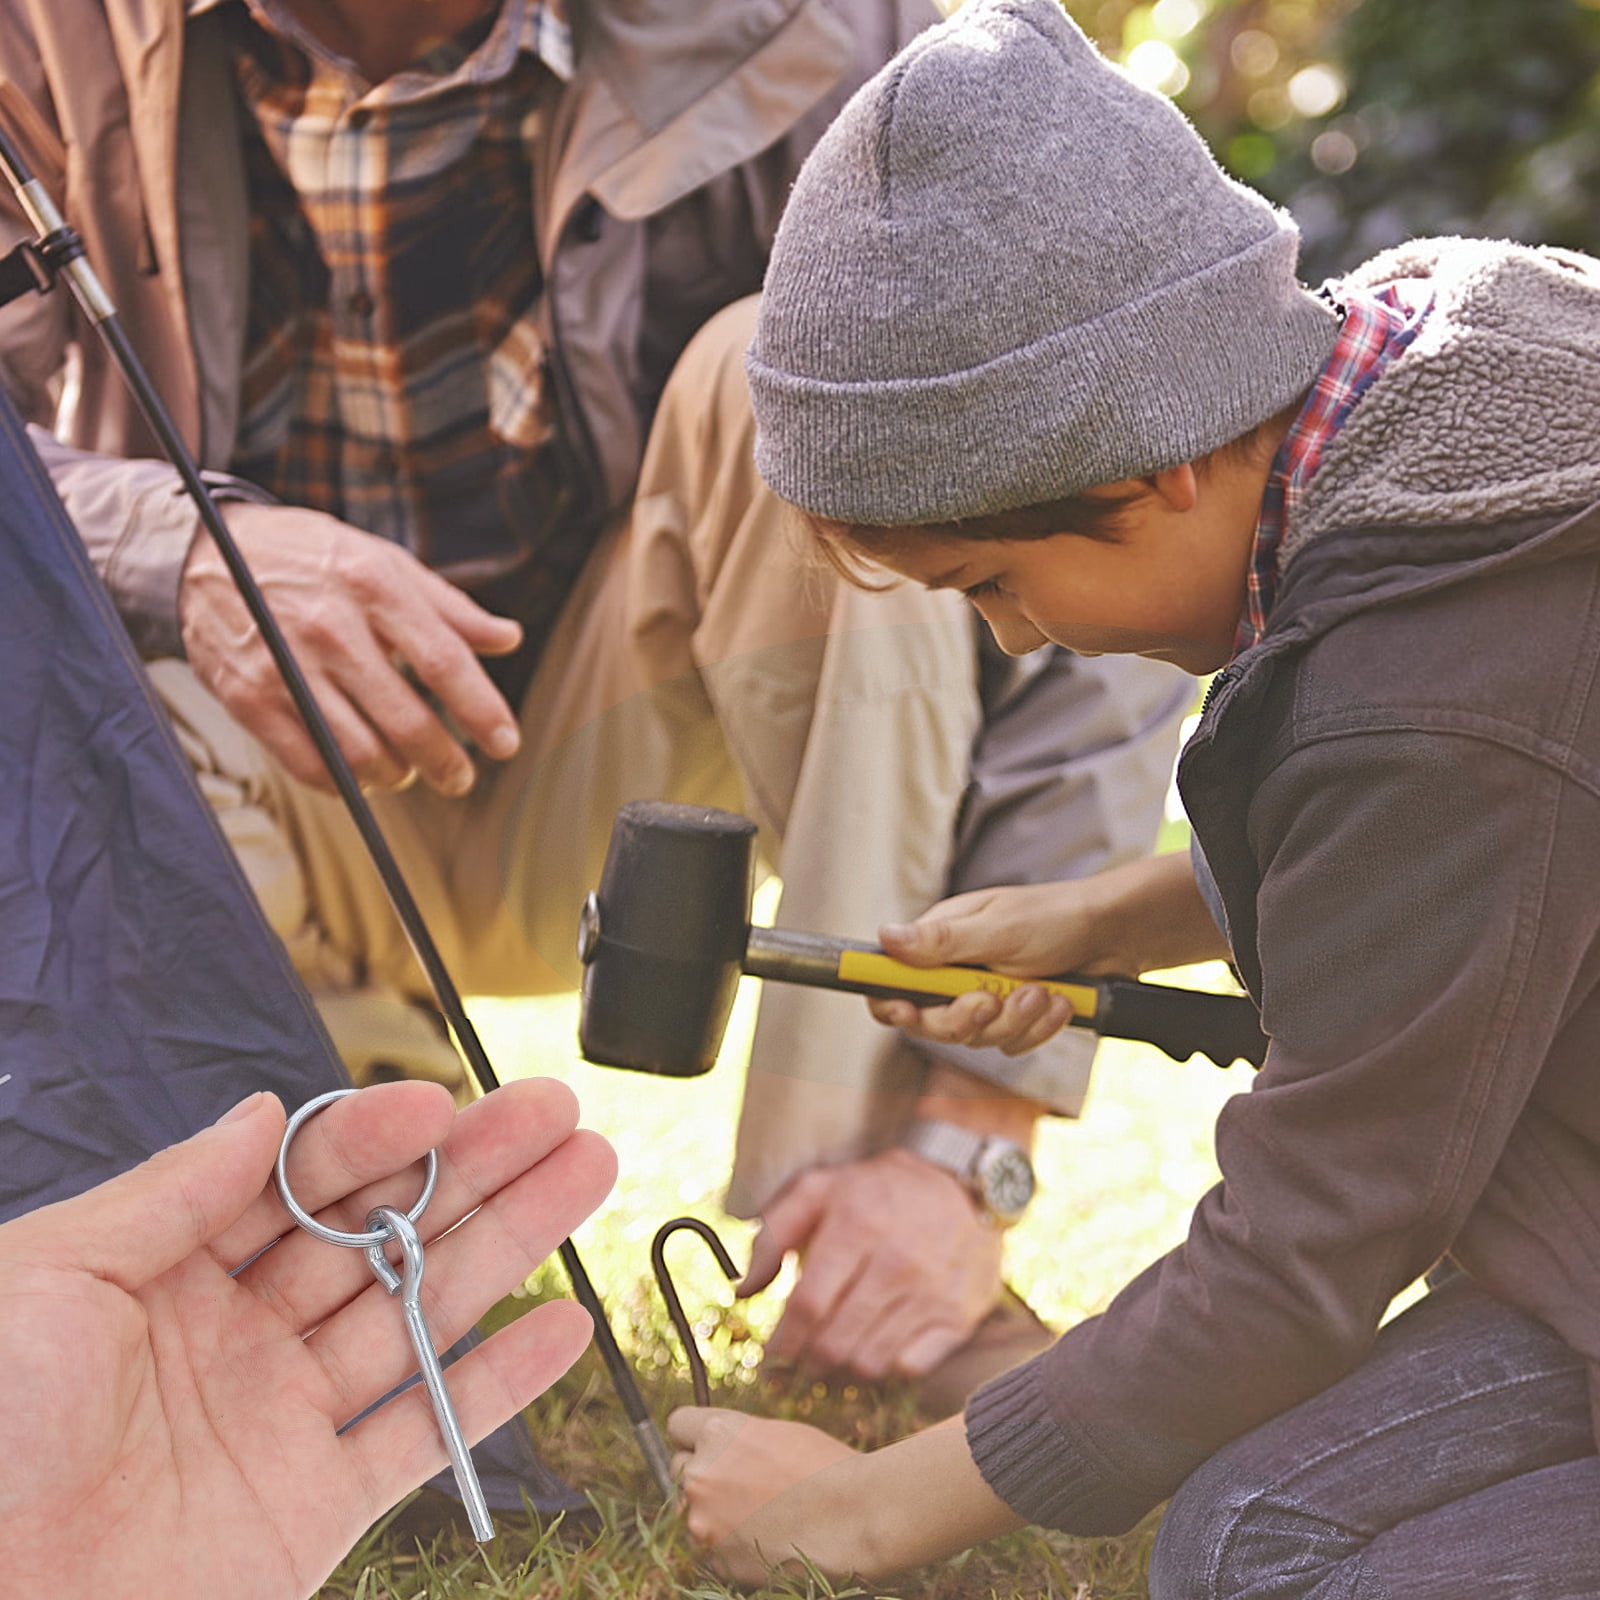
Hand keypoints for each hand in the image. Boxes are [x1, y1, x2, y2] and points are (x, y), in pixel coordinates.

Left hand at [0, 1078, 614, 1599]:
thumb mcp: (44, 1280)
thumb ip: (168, 1194)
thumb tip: (262, 1111)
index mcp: (166, 1274)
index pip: (298, 1181)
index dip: (374, 1137)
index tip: (440, 1104)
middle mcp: (237, 1338)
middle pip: (381, 1232)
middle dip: (472, 1168)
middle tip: (552, 1112)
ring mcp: (282, 1421)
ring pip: (421, 1312)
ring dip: (510, 1243)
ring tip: (587, 1173)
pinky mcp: (313, 1509)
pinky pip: (425, 1436)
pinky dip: (501, 1384)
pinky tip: (562, 1326)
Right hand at [180, 500, 524, 794]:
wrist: (204, 554)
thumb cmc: (311, 558)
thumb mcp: (383, 561)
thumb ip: (449, 607)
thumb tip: (508, 638)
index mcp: (373, 586)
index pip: (443, 661)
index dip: (481, 710)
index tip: (506, 744)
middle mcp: (330, 627)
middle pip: (405, 720)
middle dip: (443, 762)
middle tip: (460, 777)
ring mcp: (285, 666)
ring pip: (357, 753)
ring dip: (394, 775)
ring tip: (406, 770)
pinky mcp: (247, 698)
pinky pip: (308, 764)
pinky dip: (343, 782)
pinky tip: (360, 773)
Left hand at [669, 1408, 859, 1582]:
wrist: (856, 1517)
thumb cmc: (827, 1468)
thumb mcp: (779, 1434)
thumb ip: (737, 1441)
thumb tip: (722, 1451)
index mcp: (718, 1433)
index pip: (677, 1425)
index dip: (694, 1435)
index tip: (706, 1445)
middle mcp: (701, 1474)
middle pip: (678, 1470)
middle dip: (702, 1475)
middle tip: (738, 1485)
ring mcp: (704, 1521)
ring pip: (692, 1513)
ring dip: (714, 1514)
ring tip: (761, 1517)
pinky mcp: (716, 1561)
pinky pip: (710, 1549)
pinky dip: (728, 1547)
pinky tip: (765, 1541)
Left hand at [740, 1149, 1001, 1378]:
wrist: (959, 1183)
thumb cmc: (876, 1190)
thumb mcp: (819, 1189)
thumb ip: (774, 1234)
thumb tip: (743, 1292)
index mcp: (857, 1225)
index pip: (808, 1305)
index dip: (782, 1342)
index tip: (771, 1358)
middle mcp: (897, 1261)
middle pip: (836, 1342)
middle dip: (807, 1364)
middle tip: (798, 1367)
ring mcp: (932, 1292)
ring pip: (870, 1362)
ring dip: (843, 1371)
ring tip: (833, 1360)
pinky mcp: (958, 1315)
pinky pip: (911, 1367)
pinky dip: (887, 1369)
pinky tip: (876, 1352)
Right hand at [869, 855, 1227, 1053]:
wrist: (1115, 935)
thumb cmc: (1056, 917)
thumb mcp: (998, 927)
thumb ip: (941, 941)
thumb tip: (885, 937)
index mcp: (940, 942)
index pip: (891, 980)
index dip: (891, 1002)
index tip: (906, 1011)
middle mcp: (956, 972)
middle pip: (930, 1022)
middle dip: (965, 1018)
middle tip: (993, 1000)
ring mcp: (987, 997)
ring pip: (975, 1039)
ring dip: (1013, 1021)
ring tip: (1041, 991)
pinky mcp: (1015, 1018)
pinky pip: (1010, 1045)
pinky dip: (1036, 1029)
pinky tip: (1057, 1003)